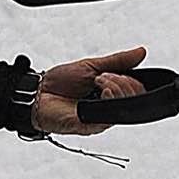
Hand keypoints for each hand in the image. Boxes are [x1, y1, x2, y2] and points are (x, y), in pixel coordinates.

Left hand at [32, 45, 147, 135]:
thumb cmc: (59, 83)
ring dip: (114, 88)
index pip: (136, 90)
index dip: (131, 79)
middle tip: (101, 77)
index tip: (112, 71)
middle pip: (134, 98)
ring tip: (96, 81)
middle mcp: (108, 109)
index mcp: (110, 95)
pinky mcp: (90, 126)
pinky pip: (108, 118)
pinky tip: (97, 92)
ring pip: (123, 107)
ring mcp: (100, 119)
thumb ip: (118, 61)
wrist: (37, 93)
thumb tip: (141, 52)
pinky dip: (107, 100)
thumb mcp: (92, 65)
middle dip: (122, 81)